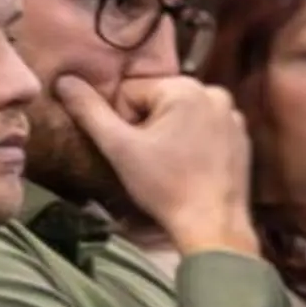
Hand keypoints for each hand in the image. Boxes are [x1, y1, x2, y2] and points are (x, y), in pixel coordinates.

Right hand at [54, 73, 258, 256]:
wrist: (214, 225)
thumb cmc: (165, 187)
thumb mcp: (120, 149)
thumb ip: (89, 112)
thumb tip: (64, 81)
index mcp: (184, 87)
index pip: (131, 93)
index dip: (123, 124)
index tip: (133, 152)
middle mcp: (213, 92)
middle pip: (157, 102)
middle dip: (147, 128)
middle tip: (150, 162)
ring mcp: (232, 115)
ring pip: (180, 116)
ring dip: (168, 136)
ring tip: (169, 168)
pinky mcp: (241, 137)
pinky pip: (204, 130)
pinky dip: (193, 144)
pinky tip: (190, 169)